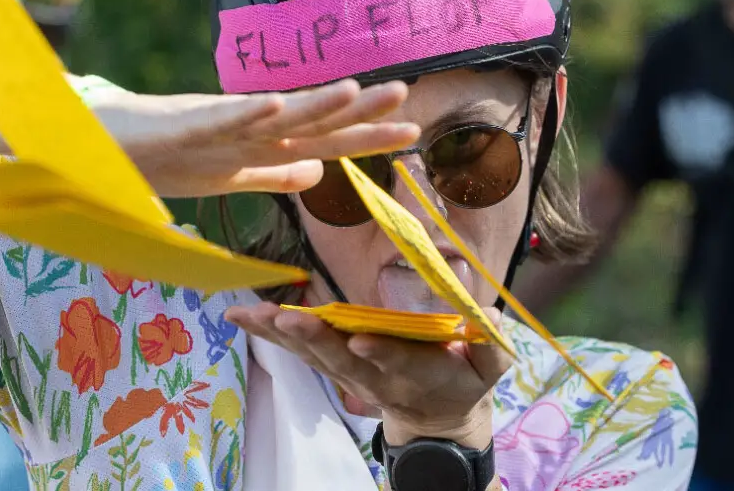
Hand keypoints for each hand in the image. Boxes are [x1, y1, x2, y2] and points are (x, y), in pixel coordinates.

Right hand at [100, 79, 418, 197]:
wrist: (101, 148)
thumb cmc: (163, 159)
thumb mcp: (229, 176)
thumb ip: (272, 174)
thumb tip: (320, 174)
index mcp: (262, 146)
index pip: (326, 142)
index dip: (368, 137)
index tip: (413, 132)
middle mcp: (249, 131)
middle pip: (312, 122)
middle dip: (358, 111)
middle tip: (405, 94)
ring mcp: (218, 126)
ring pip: (274, 116)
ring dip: (313, 104)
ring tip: (353, 92)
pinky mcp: (183, 125)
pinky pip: (219, 120)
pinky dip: (247, 114)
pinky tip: (276, 104)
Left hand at [226, 302, 512, 448]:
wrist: (437, 420)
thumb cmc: (463, 381)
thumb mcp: (490, 369)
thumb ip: (491, 345)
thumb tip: (483, 316)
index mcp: (418, 373)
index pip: (398, 363)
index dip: (380, 353)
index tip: (361, 340)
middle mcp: (376, 376)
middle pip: (342, 360)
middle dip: (315, 338)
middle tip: (288, 319)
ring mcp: (350, 374)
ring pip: (312, 354)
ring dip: (280, 334)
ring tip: (249, 314)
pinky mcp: (333, 365)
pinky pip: (299, 349)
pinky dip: (270, 333)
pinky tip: (242, 316)